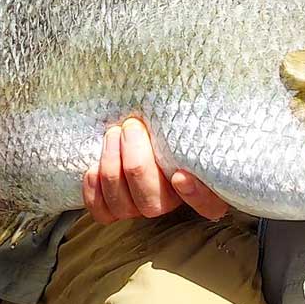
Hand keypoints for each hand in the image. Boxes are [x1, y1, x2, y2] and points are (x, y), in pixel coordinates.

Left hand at [82, 116, 228, 223]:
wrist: (130, 125)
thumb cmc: (163, 118)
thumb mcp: (180, 115)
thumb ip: (186, 118)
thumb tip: (195, 92)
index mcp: (199, 183)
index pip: (210, 206)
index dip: (196, 196)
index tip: (180, 175)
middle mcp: (170, 202)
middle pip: (154, 203)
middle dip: (136, 163)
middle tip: (132, 126)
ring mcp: (140, 208)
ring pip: (124, 206)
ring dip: (112, 166)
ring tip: (113, 133)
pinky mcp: (113, 210)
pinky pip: (102, 212)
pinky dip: (94, 188)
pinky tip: (95, 166)